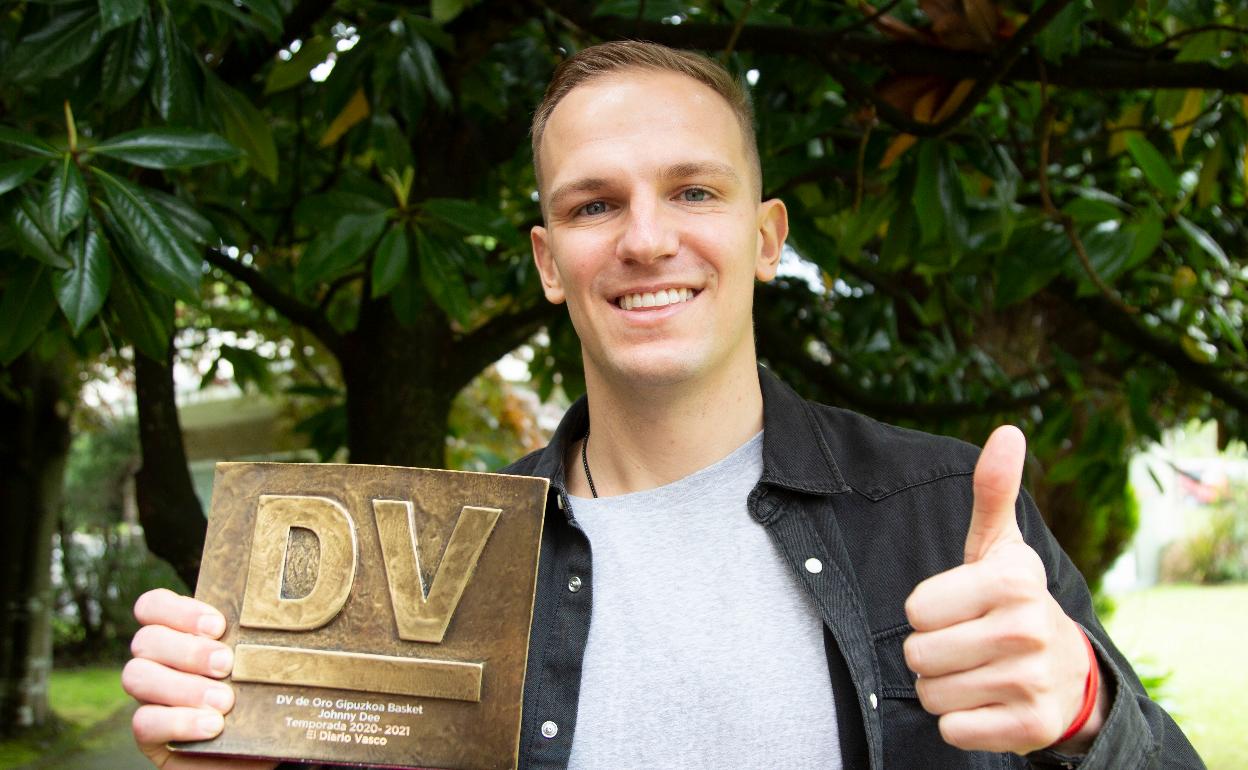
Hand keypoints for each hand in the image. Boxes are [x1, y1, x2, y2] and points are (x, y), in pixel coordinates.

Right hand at [122, 588, 274, 769]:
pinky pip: (143, 722)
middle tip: (227, 665)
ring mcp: (150, 697)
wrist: (254, 751)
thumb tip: (300, 620)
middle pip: (146, 639)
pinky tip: (212, 726)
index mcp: (182, 634)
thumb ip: (265, 643)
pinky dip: (179, 721)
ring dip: (183, 686)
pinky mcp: (150, 734)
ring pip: (137, 676)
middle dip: (189, 650)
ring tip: (224, 701)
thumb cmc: (262, 701)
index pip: (154, 606)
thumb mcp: (266, 668)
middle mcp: (159, 661)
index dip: (178, 610)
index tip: (218, 626)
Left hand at [902, 426, 1104, 754]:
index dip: (928, 611)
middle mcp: (1027, 631)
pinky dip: (960, 721)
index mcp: (1014, 582)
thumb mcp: (1001, 547)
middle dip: (931, 651)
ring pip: (930, 694)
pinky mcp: (1028, 729)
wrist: (1069, 675)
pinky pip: (951, 729)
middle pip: (918, 654)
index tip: (960, 607)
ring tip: (976, 671)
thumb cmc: (1013, 602)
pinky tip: (988, 703)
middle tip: (966, 643)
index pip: (916, 608)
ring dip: (943, 687)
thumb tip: (1007, 433)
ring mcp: (1031, 684)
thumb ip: (993, 492)